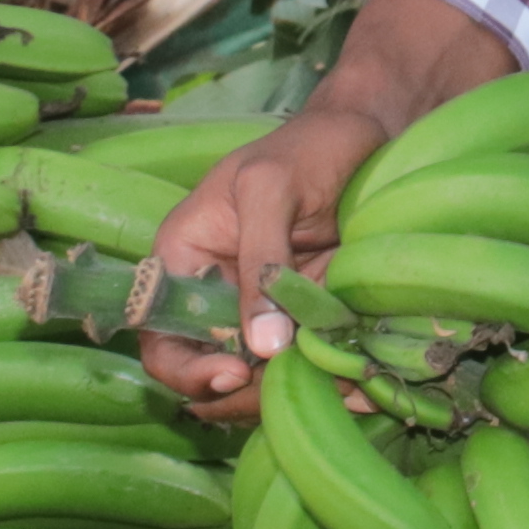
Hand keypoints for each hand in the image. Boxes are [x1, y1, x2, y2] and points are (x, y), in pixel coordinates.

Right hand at [141, 93, 398, 421]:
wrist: (367, 134)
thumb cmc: (307, 146)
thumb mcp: (271, 188)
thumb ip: (262, 259)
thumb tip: (263, 346)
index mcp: (182, 261)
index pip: (161, 339)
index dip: (187, 370)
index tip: (237, 373)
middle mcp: (215, 297)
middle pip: (209, 374)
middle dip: (248, 393)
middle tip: (298, 386)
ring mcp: (261, 314)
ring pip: (260, 382)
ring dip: (292, 393)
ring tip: (343, 387)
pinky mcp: (305, 321)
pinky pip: (304, 368)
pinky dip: (326, 382)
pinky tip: (357, 385)